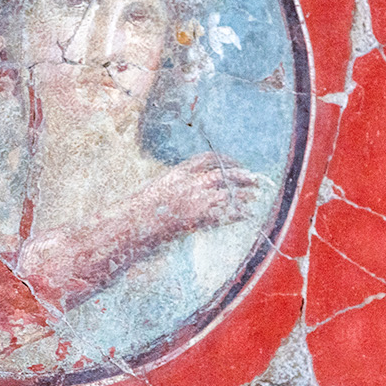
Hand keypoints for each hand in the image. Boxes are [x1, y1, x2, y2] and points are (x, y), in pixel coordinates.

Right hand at [134, 152, 261, 237]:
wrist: (131, 226)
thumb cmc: (139, 211)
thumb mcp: (157, 190)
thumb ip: (175, 186)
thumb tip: (188, 188)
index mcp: (178, 173)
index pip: (206, 159)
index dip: (223, 159)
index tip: (234, 162)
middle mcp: (189, 184)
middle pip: (222, 174)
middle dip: (241, 175)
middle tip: (253, 178)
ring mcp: (194, 200)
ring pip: (227, 193)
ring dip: (243, 194)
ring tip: (253, 196)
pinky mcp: (198, 218)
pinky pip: (224, 214)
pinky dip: (238, 213)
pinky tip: (247, 215)